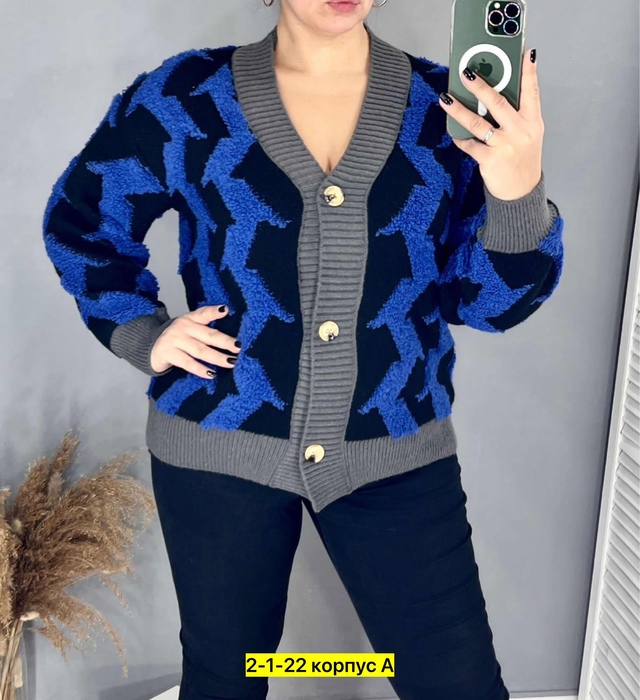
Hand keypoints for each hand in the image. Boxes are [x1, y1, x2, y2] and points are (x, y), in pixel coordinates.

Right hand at [150, 305, 239, 377]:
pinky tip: (212, 374)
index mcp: (190, 319)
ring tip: (231, 362)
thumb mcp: (188, 328)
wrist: (149, 346)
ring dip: (217, 357)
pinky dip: (200, 369)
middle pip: (207, 335)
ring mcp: (175, 340)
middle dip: (225, 341)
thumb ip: (205, 328)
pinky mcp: (168, 354)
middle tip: (238, 347)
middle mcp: (183, 328)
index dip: (214, 311)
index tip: (226, 310)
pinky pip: (188, 363)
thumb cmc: (176, 338)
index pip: (203, 313)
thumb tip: (230, 339)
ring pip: (200, 351)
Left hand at [439, 48, 543, 200]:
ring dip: (459, 109)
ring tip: (445, 98)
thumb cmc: (522, 159)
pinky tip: (453, 132)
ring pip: (477, 122)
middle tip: (466, 73)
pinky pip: (470, 145)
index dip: (529, 72)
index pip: (532, 92)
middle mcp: (520, 131)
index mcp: (533, 122)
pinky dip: (460, 138)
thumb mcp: (529, 135)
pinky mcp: (490, 160)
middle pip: (498, 103)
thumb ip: (517, 116)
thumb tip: (494, 96)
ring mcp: (505, 146)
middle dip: (481, 86)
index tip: (525, 53)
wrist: (522, 191)